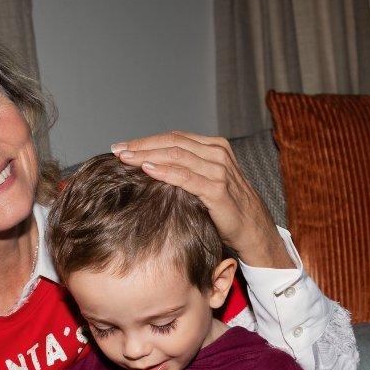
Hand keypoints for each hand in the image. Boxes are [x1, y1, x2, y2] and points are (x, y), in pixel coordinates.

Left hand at [110, 132, 293, 268]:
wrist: (252, 230)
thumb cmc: (224, 208)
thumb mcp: (205, 181)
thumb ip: (185, 169)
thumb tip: (148, 165)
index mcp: (213, 147)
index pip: (174, 138)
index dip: (146, 141)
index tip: (122, 146)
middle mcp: (217, 153)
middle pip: (172, 143)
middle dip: (141, 145)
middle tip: (117, 150)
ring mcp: (219, 170)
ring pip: (177, 156)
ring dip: (147, 155)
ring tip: (125, 158)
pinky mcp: (218, 190)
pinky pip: (186, 177)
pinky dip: (165, 172)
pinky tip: (147, 170)